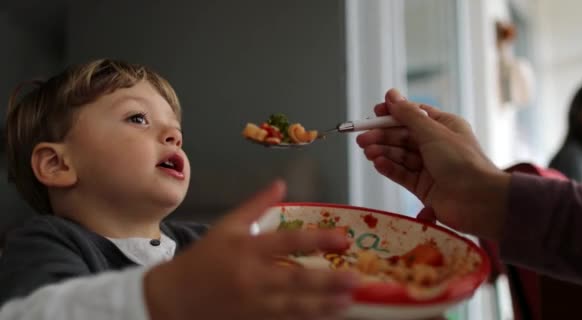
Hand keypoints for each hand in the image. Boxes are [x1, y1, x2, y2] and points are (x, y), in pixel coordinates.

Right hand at [145, 180, 357, 319]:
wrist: (173, 297)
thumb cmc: (203, 259)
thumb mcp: (226, 226)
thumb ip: (255, 205)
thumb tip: (281, 183)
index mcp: (247, 247)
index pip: (288, 241)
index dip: (318, 240)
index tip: (343, 240)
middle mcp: (251, 276)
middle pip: (295, 278)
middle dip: (328, 280)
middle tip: (356, 278)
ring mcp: (252, 303)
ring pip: (294, 306)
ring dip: (324, 304)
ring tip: (348, 301)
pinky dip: (305, 319)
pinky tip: (325, 316)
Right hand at [356, 89, 510, 239]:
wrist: (479, 201)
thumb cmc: (463, 162)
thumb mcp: (433, 132)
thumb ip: (409, 115)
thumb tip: (391, 95)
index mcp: (445, 126)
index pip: (413, 115)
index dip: (393, 113)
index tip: (374, 113)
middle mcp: (437, 145)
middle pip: (402, 136)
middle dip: (382, 136)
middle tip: (362, 139)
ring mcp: (429, 167)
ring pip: (400, 155)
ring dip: (383, 152)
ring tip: (368, 152)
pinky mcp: (423, 187)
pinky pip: (401, 173)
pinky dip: (389, 168)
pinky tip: (378, 163)